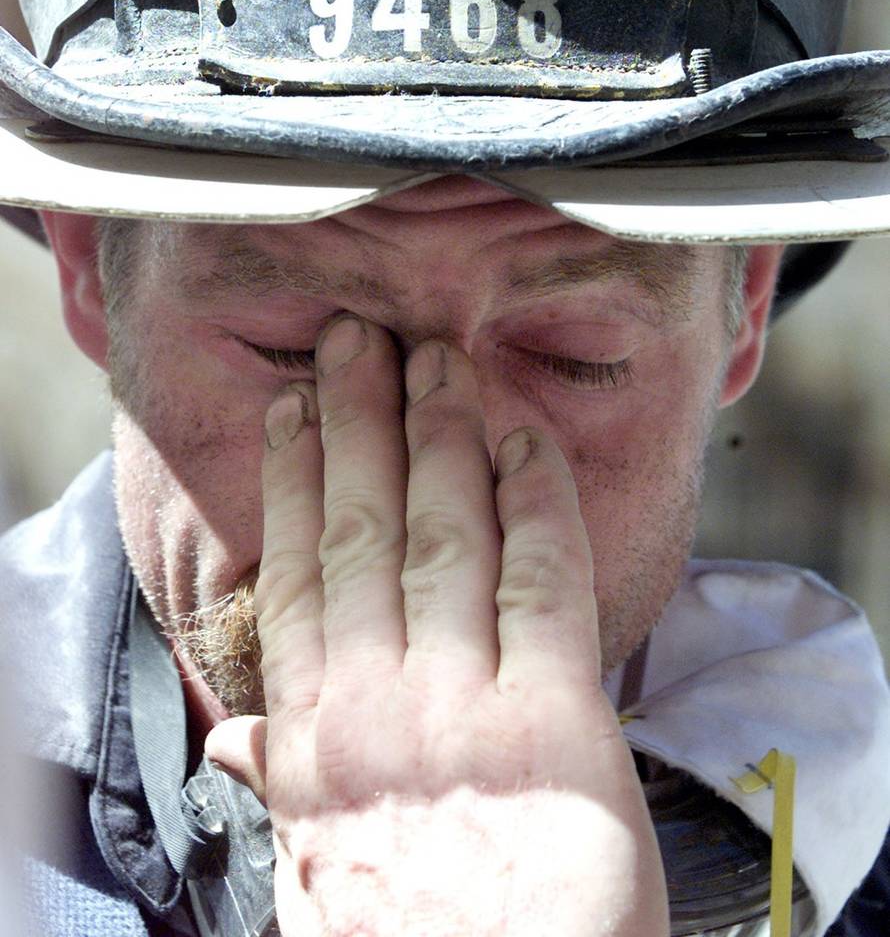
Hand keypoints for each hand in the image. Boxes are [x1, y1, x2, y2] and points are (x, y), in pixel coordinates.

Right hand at [206, 315, 668, 936]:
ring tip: (434, 361)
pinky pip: (544, 582)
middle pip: (362, 530)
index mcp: (313, 742)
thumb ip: (284, 785)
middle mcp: (376, 707)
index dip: (294, 480)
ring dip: (439, 436)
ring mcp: (464, 709)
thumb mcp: (313, 876)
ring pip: (443, 536)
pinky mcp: (554, 723)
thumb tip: (235, 734)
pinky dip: (537, 503)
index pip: (295, 576)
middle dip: (358, 422)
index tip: (291, 410)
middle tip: (356, 339)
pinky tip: (526, 443)